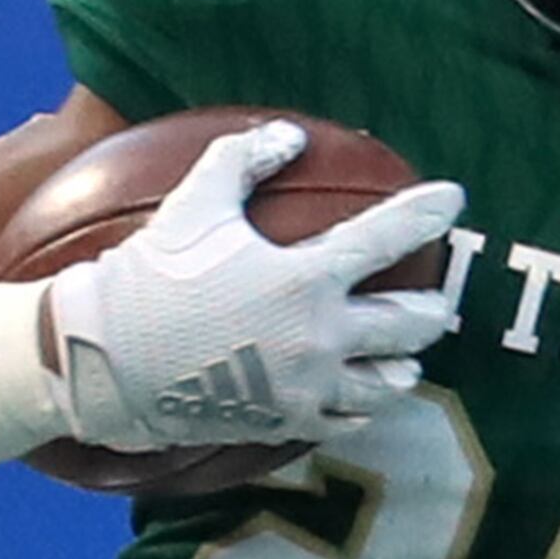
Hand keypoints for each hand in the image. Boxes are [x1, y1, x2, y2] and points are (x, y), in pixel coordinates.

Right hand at [48, 120, 468, 450]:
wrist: (105, 362)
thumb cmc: (148, 277)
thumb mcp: (193, 204)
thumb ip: (243, 159)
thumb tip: (290, 135)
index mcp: (305, 278)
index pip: (388, 237)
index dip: (427, 213)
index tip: (454, 198)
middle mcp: (320, 336)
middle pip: (412, 325)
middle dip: (434, 311)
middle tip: (437, 303)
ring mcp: (307, 387)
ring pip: (390, 383)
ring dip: (403, 366)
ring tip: (403, 360)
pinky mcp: (287, 423)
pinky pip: (346, 420)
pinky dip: (360, 407)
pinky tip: (359, 397)